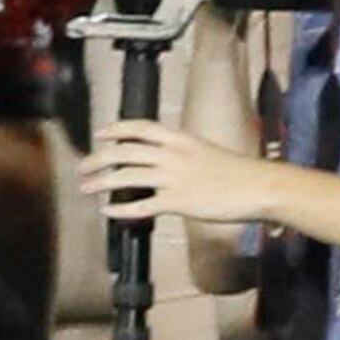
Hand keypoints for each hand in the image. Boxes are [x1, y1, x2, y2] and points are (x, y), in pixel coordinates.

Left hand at [81, 115, 271, 227]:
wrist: (256, 186)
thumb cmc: (236, 171)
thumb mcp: (204, 150)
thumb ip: (180, 152)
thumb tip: (160, 159)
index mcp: (179, 138)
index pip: (139, 127)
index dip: (116, 128)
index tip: (100, 133)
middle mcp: (171, 154)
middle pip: (124, 152)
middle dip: (99, 158)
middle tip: (83, 167)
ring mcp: (172, 178)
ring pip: (126, 177)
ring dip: (101, 182)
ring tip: (86, 188)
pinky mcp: (177, 202)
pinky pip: (141, 206)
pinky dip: (121, 210)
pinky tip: (108, 212)